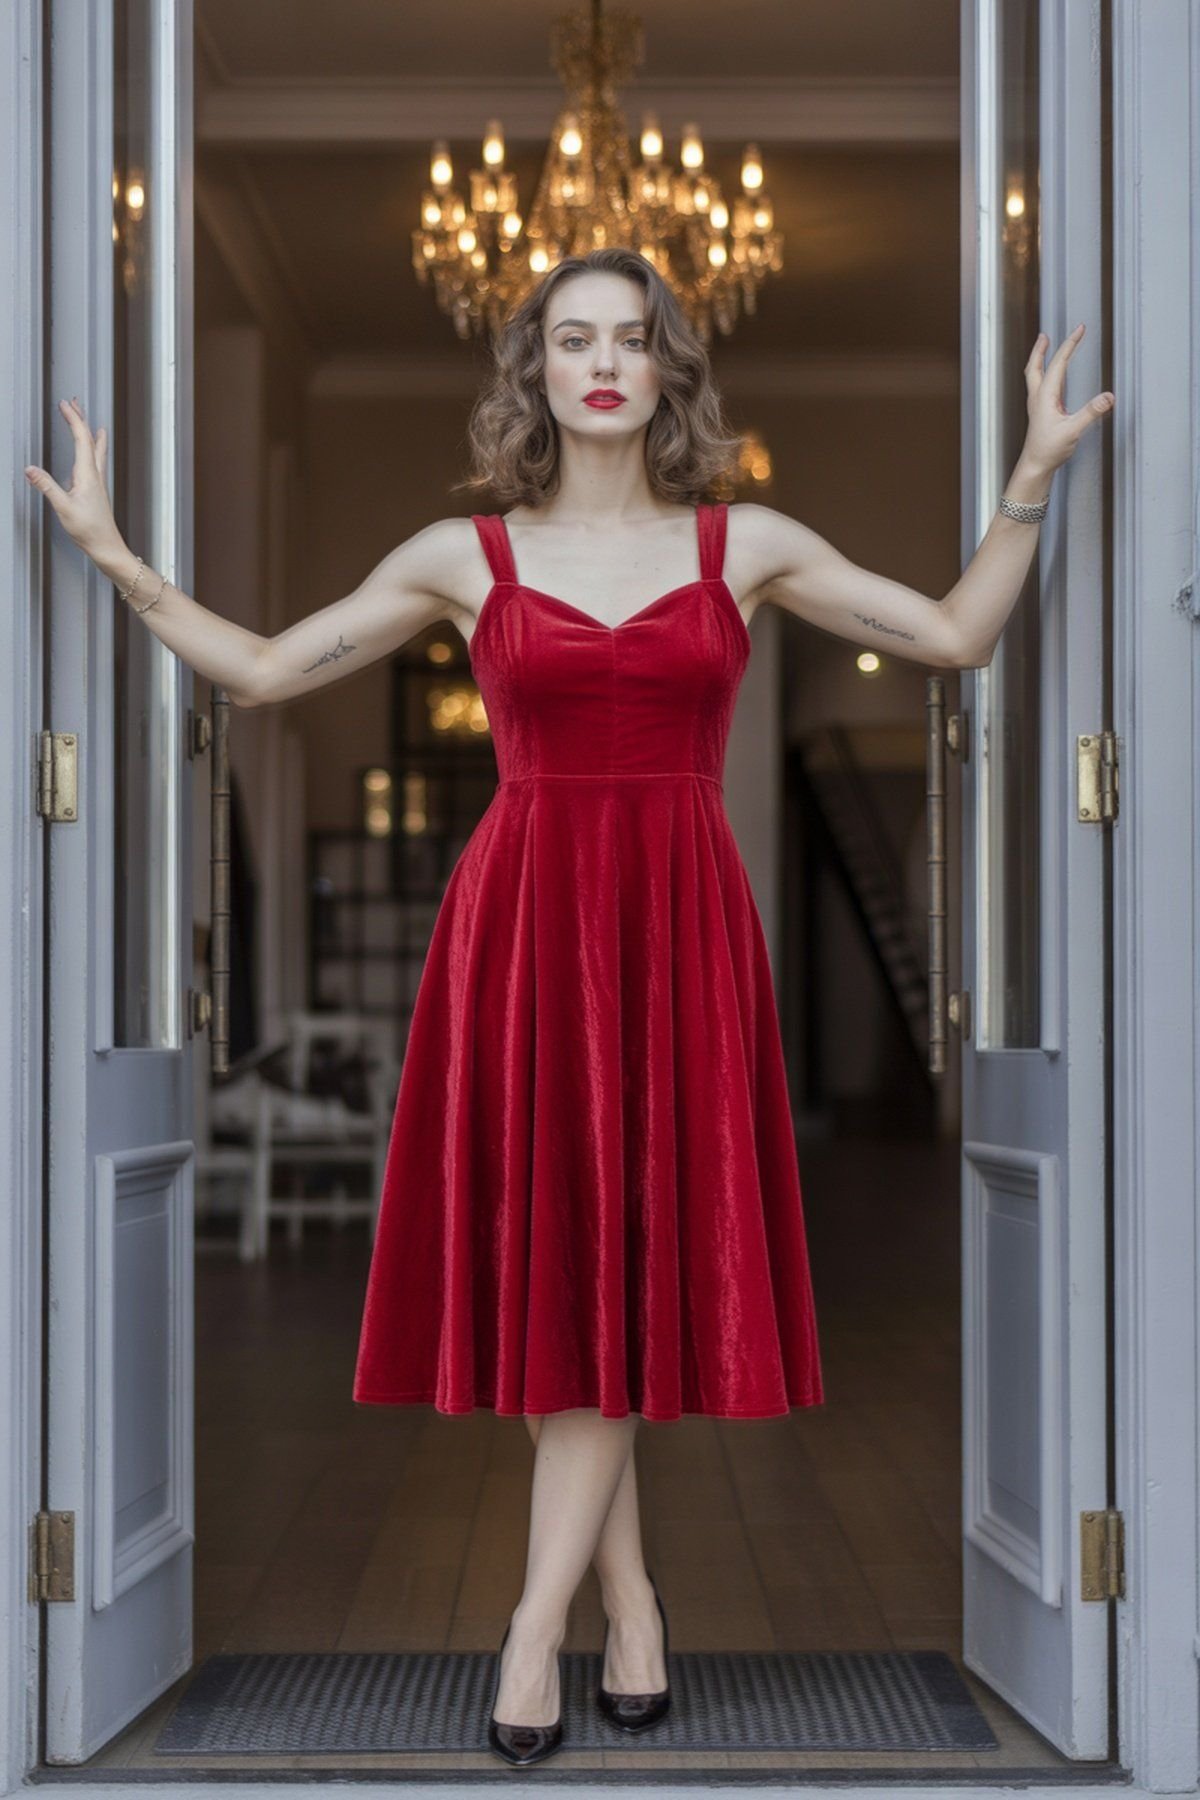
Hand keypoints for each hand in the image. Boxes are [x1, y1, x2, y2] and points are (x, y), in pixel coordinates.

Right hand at [24, 397, 122, 562]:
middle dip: (81, 419)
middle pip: (90, 440)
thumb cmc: (90, 530)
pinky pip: (96, 461)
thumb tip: (30, 469)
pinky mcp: (97, 490)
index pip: (81, 439)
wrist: (107, 546)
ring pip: (95, 449)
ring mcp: (98, 482)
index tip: (65, 405)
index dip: (73, 419)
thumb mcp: (63, 508)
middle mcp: (95, 475)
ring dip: (89, 432)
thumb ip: (46, 486)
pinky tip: (92, 454)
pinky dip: (93, 449)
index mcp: (88, 475)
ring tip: (88, 420)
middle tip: (74, 403)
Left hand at [1021, 324, 1114, 474]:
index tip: (1080, 330)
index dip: (1070, 344)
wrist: (1035, 466)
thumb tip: (1108, 397)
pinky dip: (1044, 373)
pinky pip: (1040, 385)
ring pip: (1034, 375)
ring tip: (1044, 346)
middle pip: (1035, 366)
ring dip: (1039, 358)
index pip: (1058, 363)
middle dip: (1041, 348)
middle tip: (1046, 335)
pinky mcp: (1040, 412)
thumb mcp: (1073, 430)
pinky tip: (1051, 377)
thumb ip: (1091, 412)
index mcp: (1045, 396)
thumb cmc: (1048, 450)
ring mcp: (1037, 404)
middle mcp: (1038, 397)